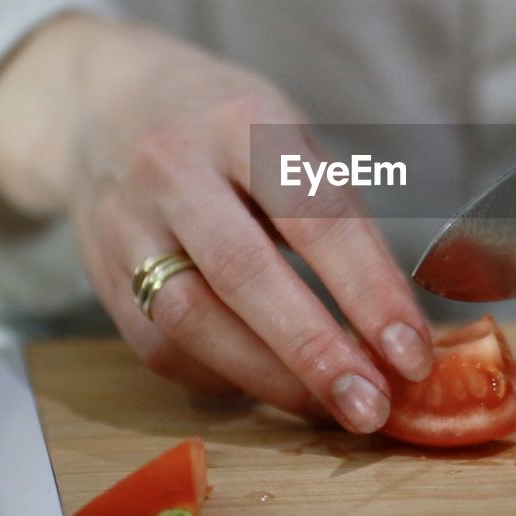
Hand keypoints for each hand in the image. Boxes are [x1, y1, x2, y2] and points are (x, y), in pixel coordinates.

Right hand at [0, 15, 432, 433]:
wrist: (102, 107)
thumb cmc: (225, 127)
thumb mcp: (288, 135)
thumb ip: (338, 216)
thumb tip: (398, 322)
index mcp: (243, 120)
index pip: (315, 214)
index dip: (369, 290)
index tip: (413, 352)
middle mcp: (175, 167)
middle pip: (245, 272)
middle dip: (315, 350)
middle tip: (372, 407)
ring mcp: (128, 222)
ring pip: (193, 320)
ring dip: (270, 378)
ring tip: (332, 408)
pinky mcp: (102, 274)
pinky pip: (162, 345)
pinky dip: (225, 376)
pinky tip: (271, 387)